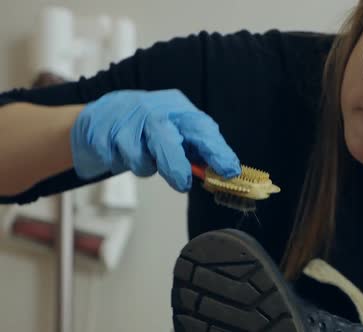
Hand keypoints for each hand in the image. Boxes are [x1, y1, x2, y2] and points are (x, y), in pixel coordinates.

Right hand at [70, 89, 240, 191]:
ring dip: (144, 167)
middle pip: (165, 138)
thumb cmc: (149, 127)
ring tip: (144, 159)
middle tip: (183, 183)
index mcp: (178, 109)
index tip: (229, 171)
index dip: (216, 150)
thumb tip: (220, 174)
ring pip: (138, 156)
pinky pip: (115, 161)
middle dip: (176, 166)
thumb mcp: (176, 130)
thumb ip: (196, 151)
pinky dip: (120, 164)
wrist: (104, 113)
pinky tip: (121, 153)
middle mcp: (152, 110)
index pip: (201, 128)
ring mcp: (124, 120)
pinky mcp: (101, 132)